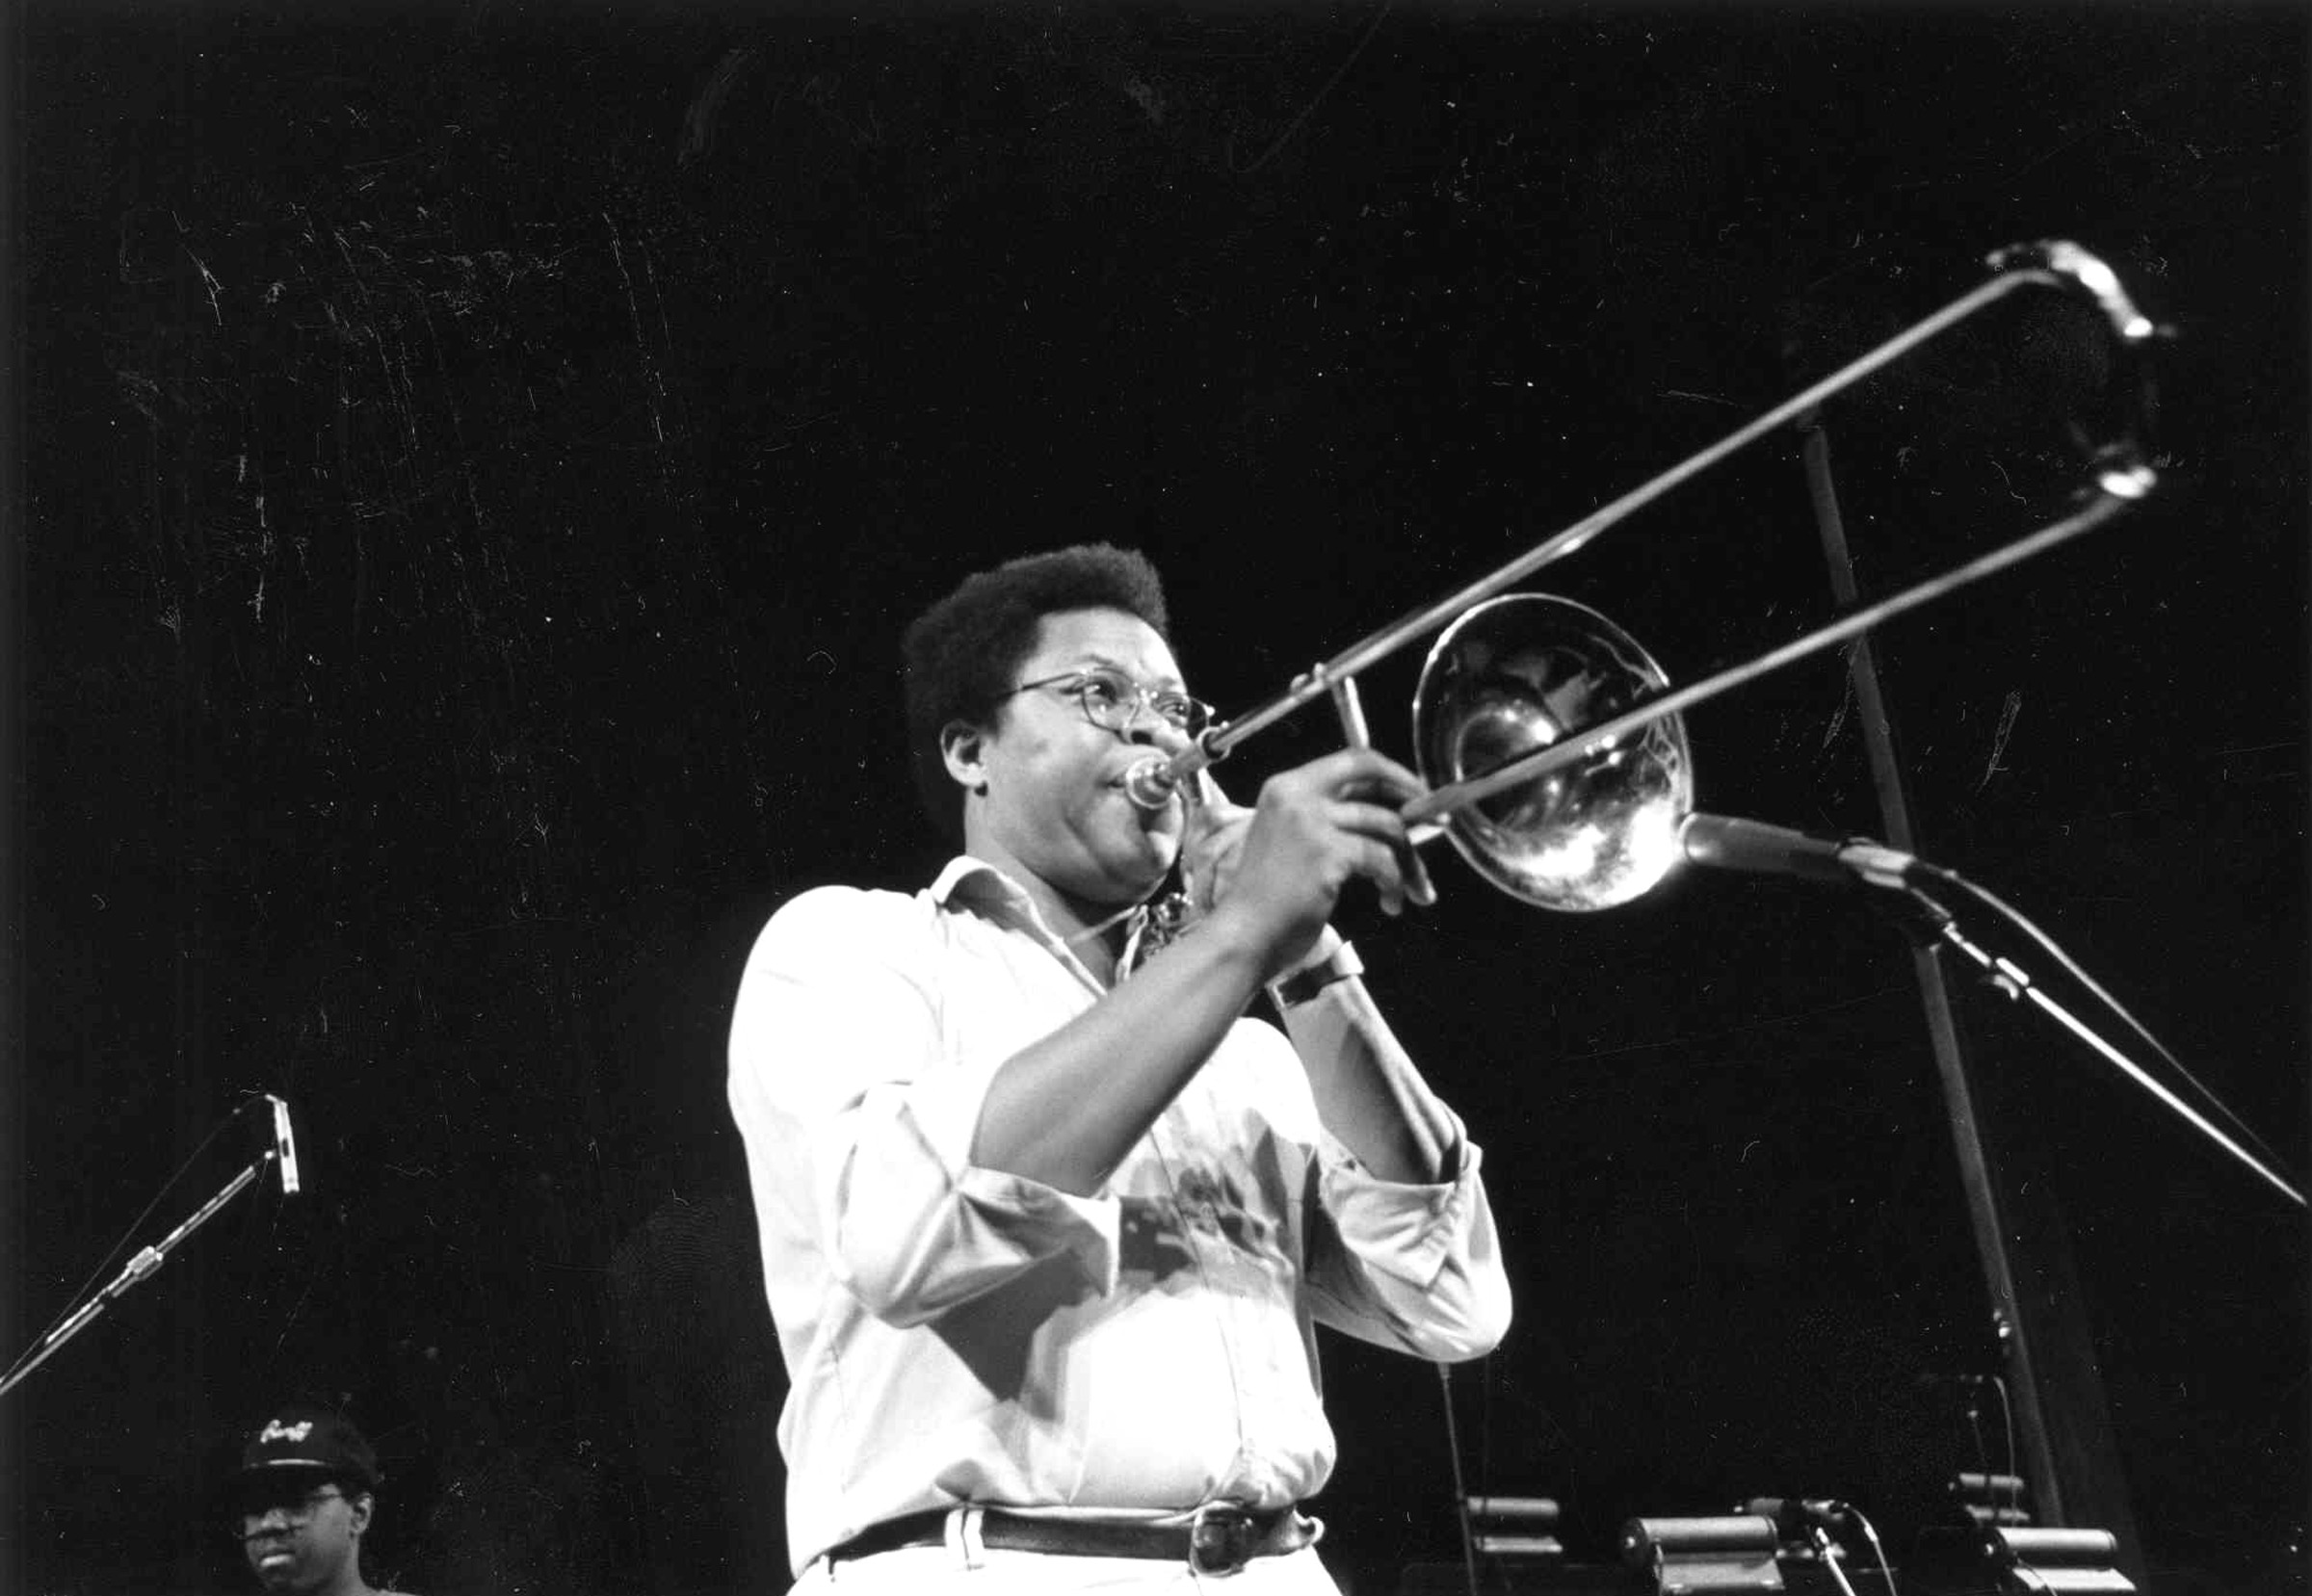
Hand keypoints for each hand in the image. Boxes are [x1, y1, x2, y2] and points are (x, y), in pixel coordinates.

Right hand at [1198, 747, 1429, 981]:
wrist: (1244, 936)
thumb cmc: (1266, 902)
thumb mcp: (1290, 842)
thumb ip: (1329, 821)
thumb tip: (1389, 817)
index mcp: (1285, 788)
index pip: (1351, 760)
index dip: (1390, 773)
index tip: (1413, 793)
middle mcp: (1297, 795)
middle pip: (1372, 773)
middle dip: (1412, 793)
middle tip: (1436, 821)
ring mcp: (1311, 822)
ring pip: (1388, 824)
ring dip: (1407, 862)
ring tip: (1406, 890)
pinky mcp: (1328, 852)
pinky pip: (1383, 860)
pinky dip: (1395, 884)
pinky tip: (1390, 903)